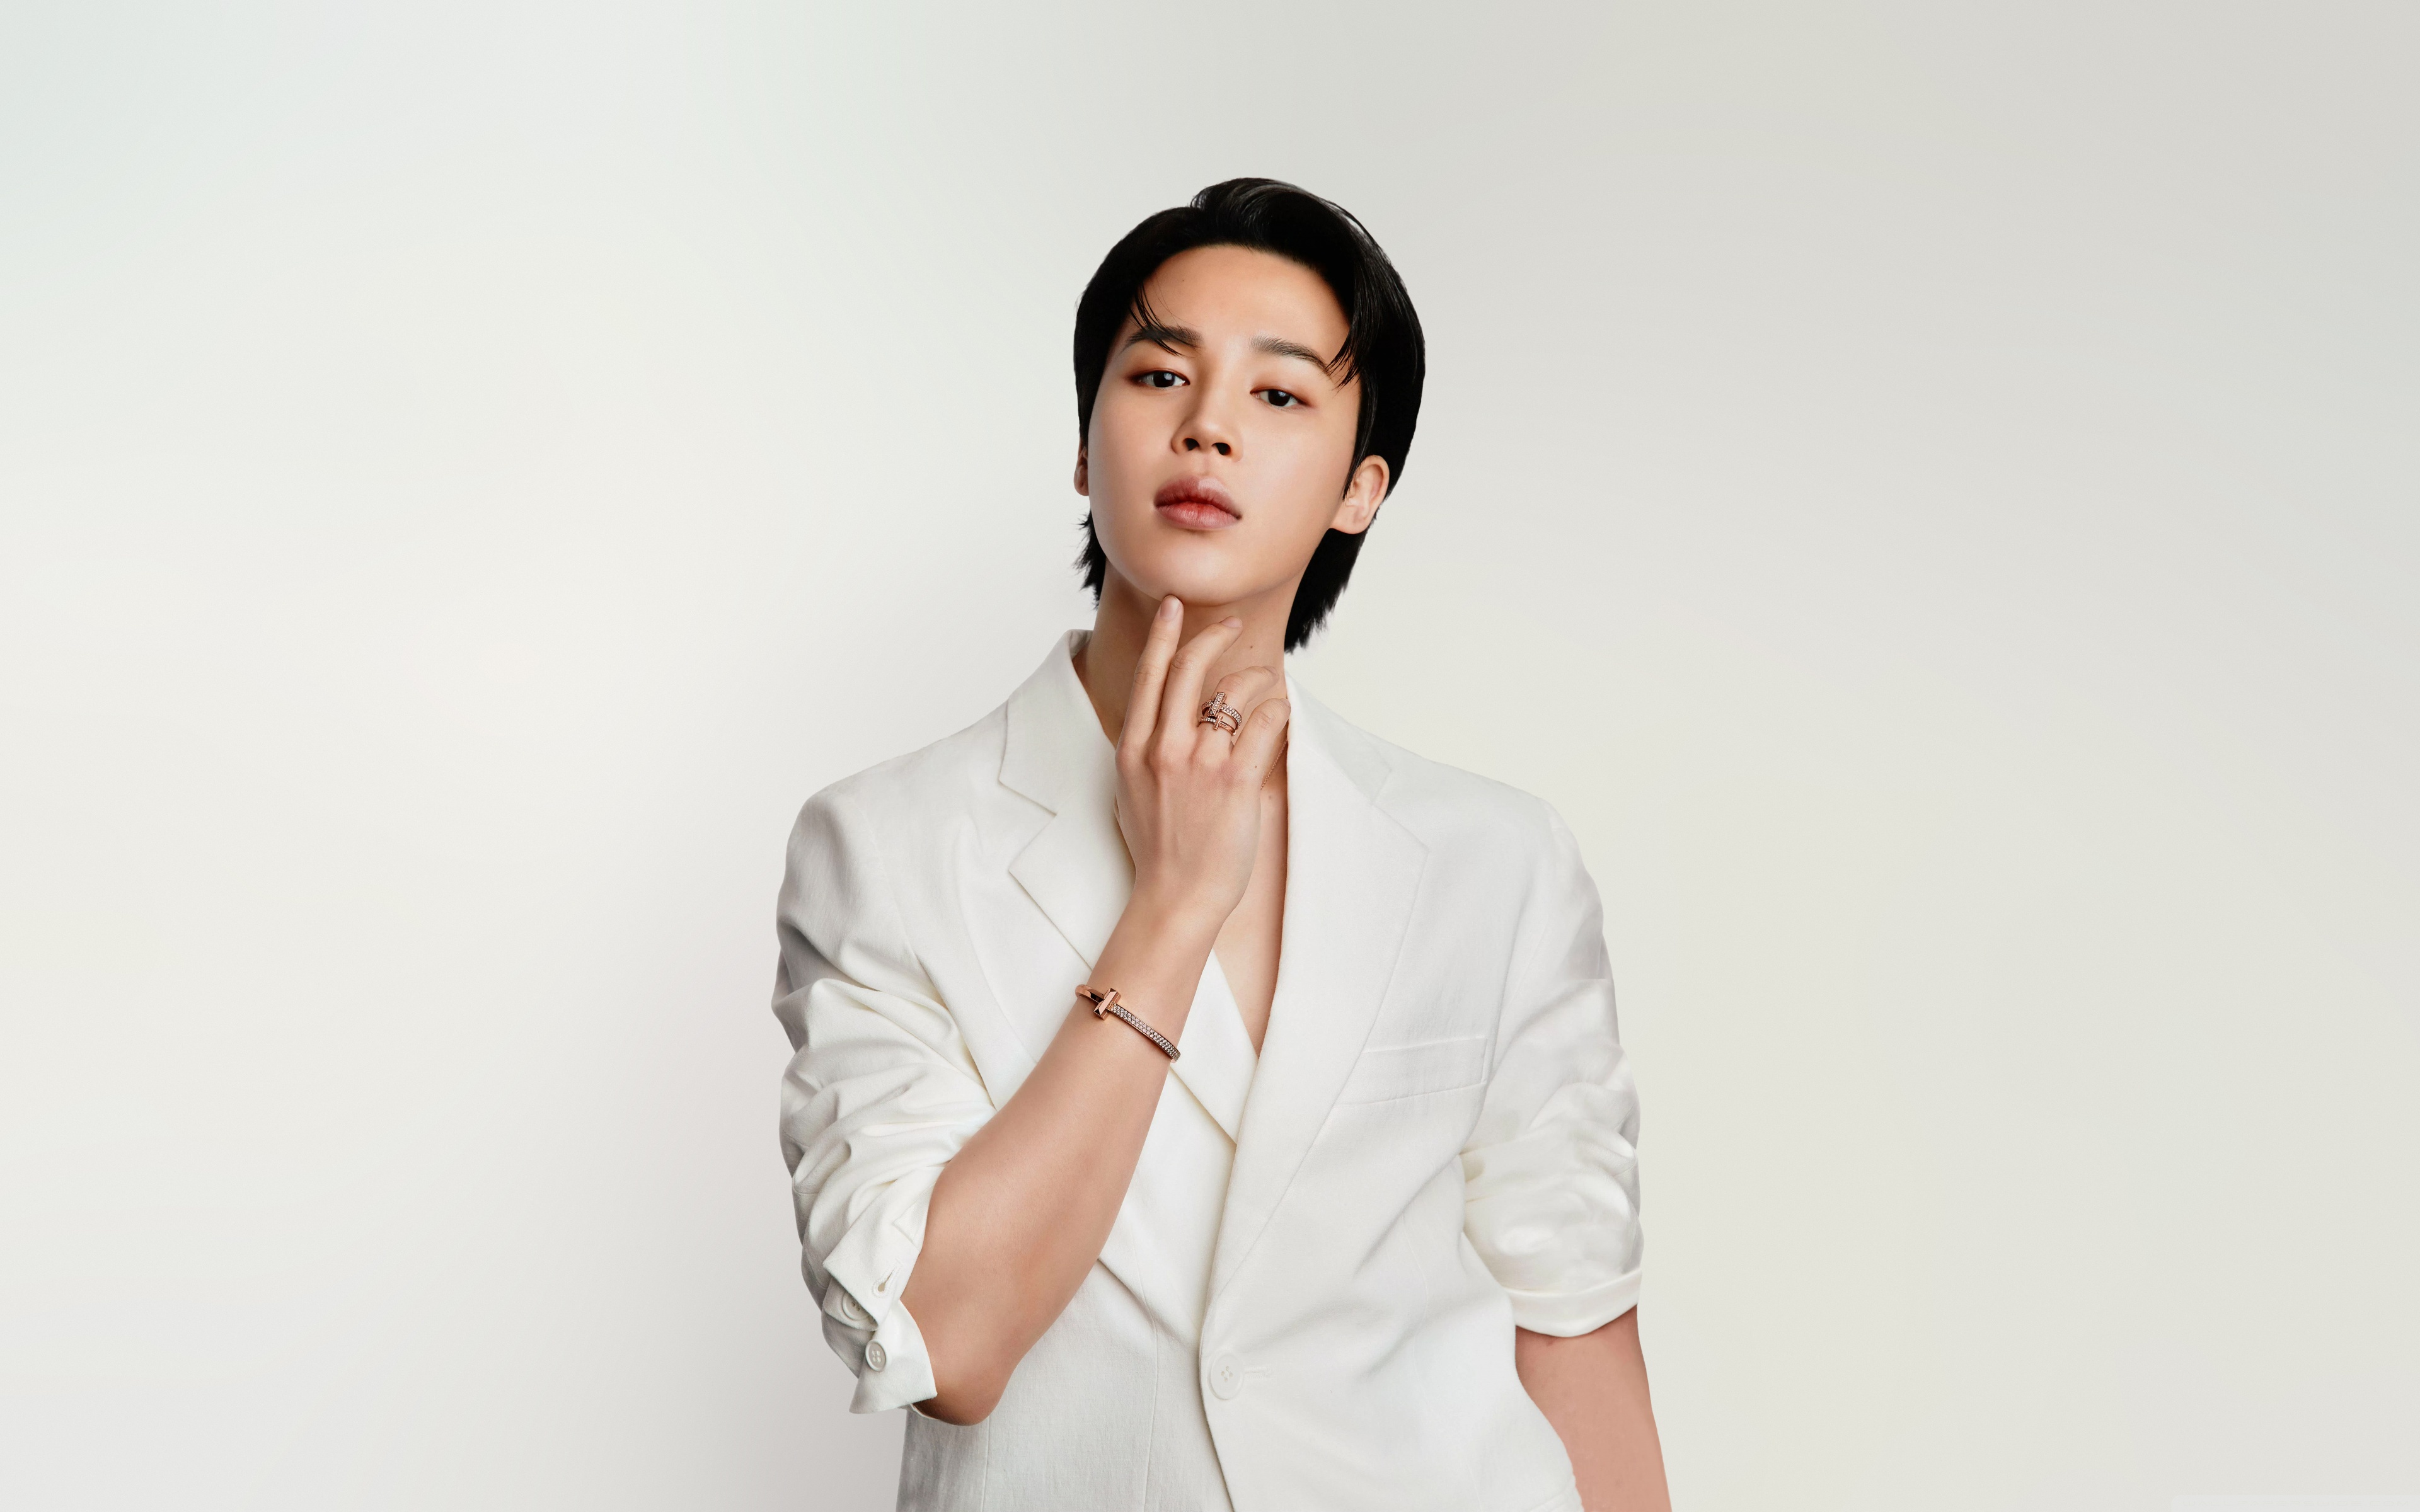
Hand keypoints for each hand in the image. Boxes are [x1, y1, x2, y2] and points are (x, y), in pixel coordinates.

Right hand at [1111, 597, 1290, 930]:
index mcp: (1134, 748)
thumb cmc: (1157, 848)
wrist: (1175, 896)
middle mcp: (1164, 748)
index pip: (1150, 675)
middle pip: (1189, 669)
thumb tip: (1163, 717)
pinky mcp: (1235, 781)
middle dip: (1214, 637)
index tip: (1175, 606)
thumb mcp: (1131, 790)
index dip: (1165, 635)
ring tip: (1264, 687)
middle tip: (1232, 625)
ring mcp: (1200, 763)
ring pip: (1236, 691)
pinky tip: (1279, 715)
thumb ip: (1145, 749)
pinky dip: (1277, 712)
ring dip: (1257, 679)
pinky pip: (1266, 723)